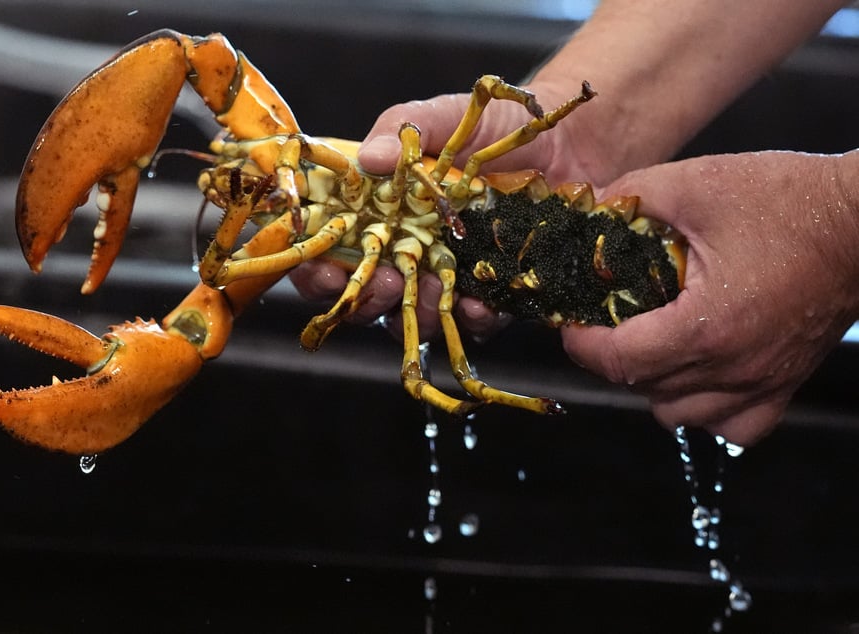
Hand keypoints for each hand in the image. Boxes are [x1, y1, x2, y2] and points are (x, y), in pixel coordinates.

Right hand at [290, 80, 610, 339]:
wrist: (570, 145)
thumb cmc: (493, 130)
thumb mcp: (442, 118)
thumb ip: (402, 130)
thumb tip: (369, 157)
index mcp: (381, 215)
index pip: (332, 252)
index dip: (318, 269)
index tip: (325, 270)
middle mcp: (407, 252)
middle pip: (366, 297)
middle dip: (366, 300)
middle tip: (382, 282)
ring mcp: (447, 277)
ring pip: (414, 318)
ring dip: (416, 315)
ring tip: (432, 292)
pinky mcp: (490, 294)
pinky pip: (473, 322)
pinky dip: (472, 319)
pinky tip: (481, 304)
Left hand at [562, 150, 858, 445]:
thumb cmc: (790, 201)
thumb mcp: (699, 183)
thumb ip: (635, 196)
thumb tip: (592, 211)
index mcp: (705, 326)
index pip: (618, 361)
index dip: (581, 344)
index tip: (570, 323)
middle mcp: (733, 368)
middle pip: (642, 389)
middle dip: (610, 358)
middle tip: (606, 322)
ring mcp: (763, 383)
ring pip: (680, 415)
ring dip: (653, 385)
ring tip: (652, 342)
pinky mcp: (787, 385)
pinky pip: (734, 427)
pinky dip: (707, 409)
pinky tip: (701, 373)